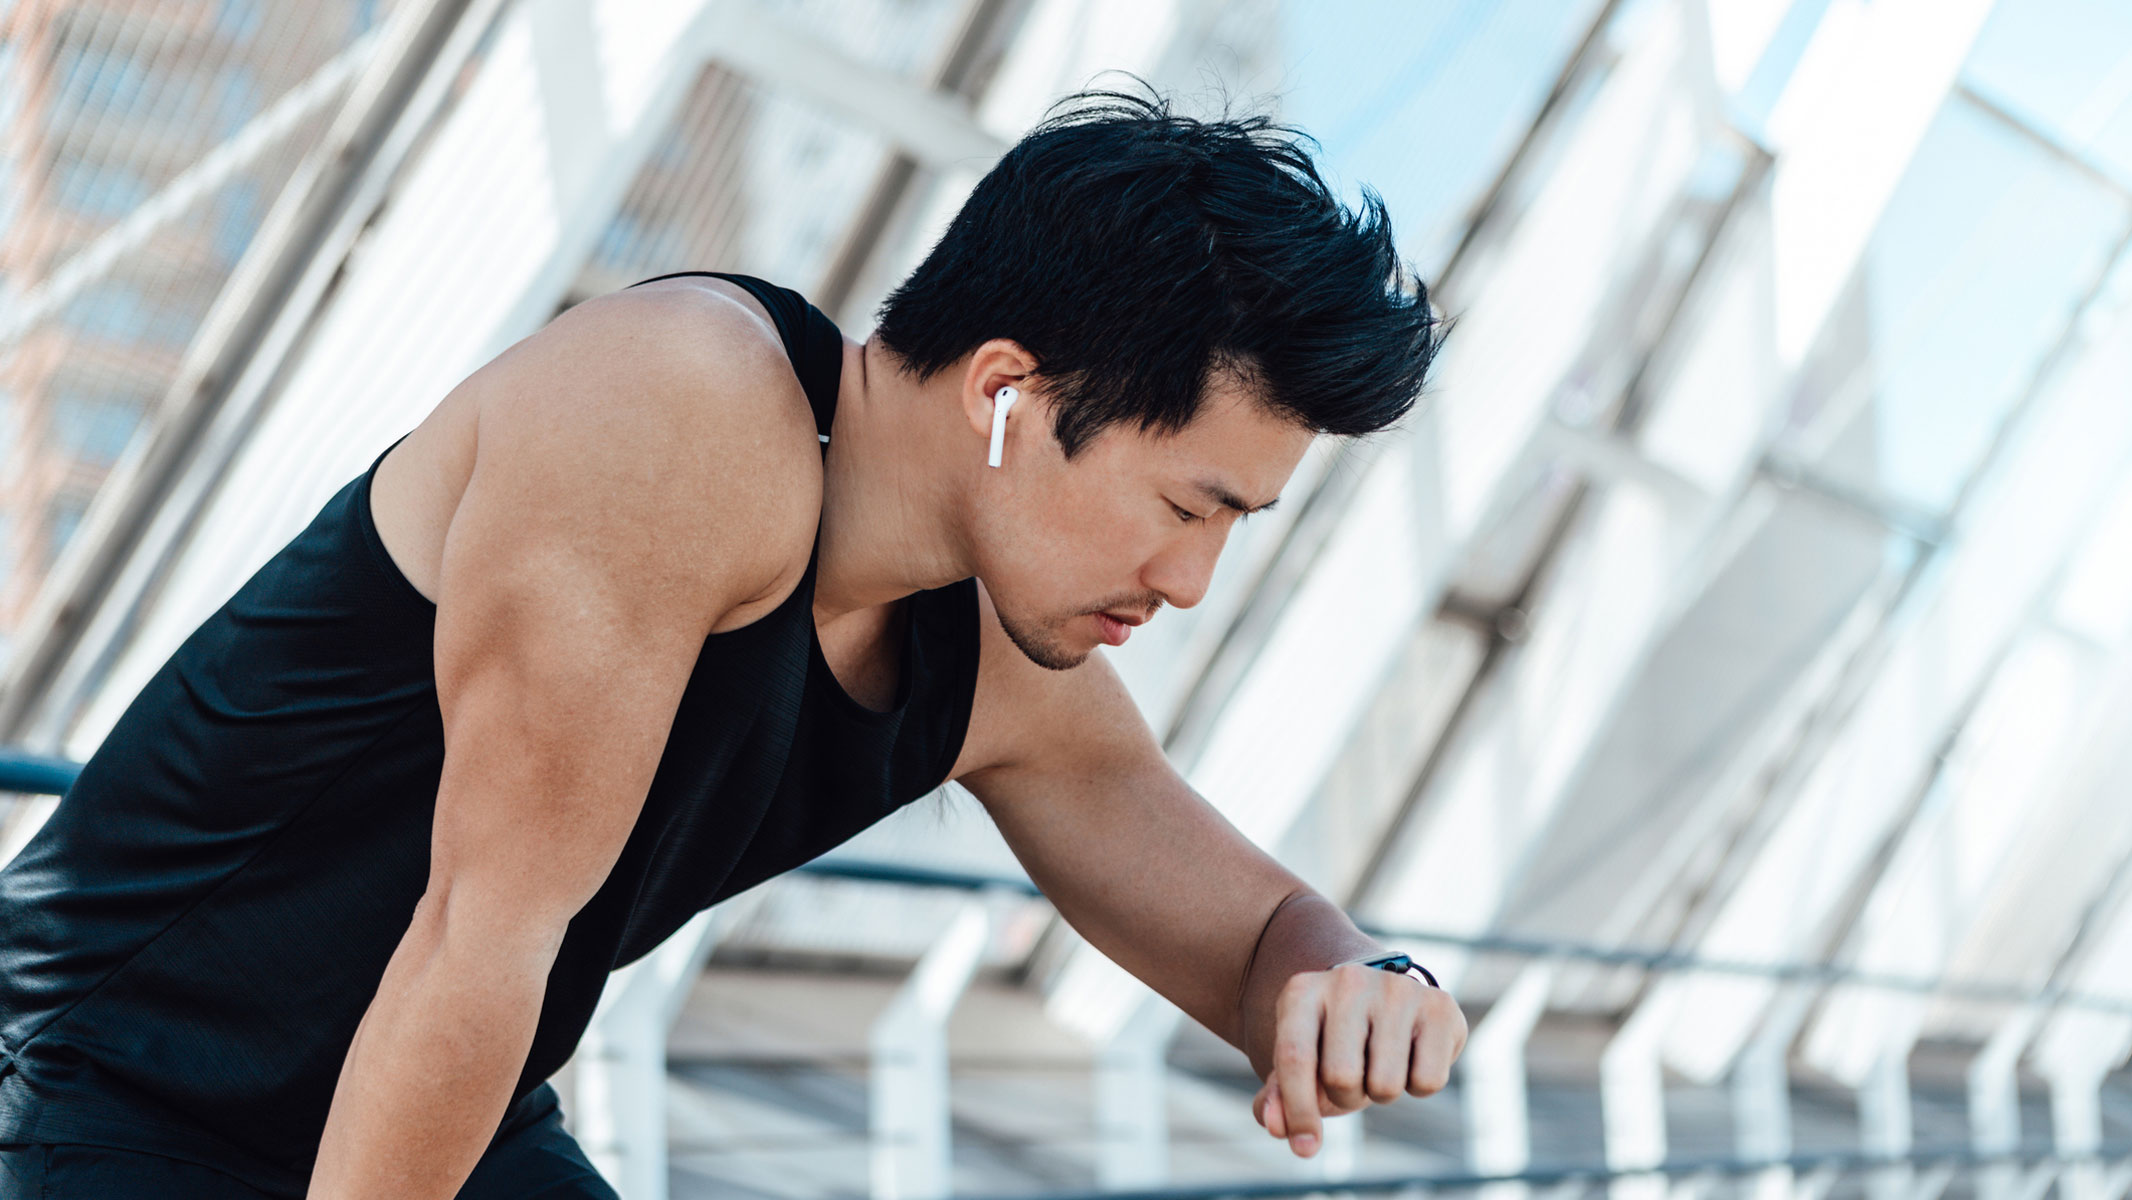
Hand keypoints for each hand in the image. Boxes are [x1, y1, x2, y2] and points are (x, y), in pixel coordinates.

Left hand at [1251, 962, 1465, 1156]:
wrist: (1382, 1001)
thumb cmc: (1334, 1042)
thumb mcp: (1301, 1064)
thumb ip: (1278, 1098)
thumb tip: (1275, 1126)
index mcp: (1302, 991)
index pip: (1294, 1057)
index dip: (1297, 1110)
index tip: (1305, 1148)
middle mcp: (1349, 980)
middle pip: (1341, 1077)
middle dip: (1344, 1097)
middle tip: (1352, 1076)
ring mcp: (1397, 989)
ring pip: (1385, 1085)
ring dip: (1380, 1093)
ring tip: (1378, 1062)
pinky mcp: (1440, 1005)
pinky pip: (1428, 1083)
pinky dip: (1418, 1086)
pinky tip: (1410, 1057)